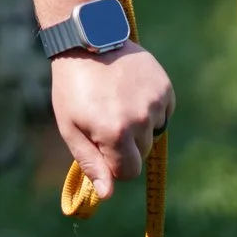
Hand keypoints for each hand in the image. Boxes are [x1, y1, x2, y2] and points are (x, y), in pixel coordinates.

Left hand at [49, 42, 174, 199]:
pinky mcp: (165, 89)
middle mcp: (140, 120)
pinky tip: (130, 92)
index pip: (128, 172)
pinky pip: (162, 114)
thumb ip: (90, 163)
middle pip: (141, 153)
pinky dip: (150, 110)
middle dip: (124, 144)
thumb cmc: (73, 87)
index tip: (100, 145)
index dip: (113, 163)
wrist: (89, 41)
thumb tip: (107, 195)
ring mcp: (155, 103)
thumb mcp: (70, 127)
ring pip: (152, 134)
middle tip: (104, 117)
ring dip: (137, 125)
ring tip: (116, 101)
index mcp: (115, 133)